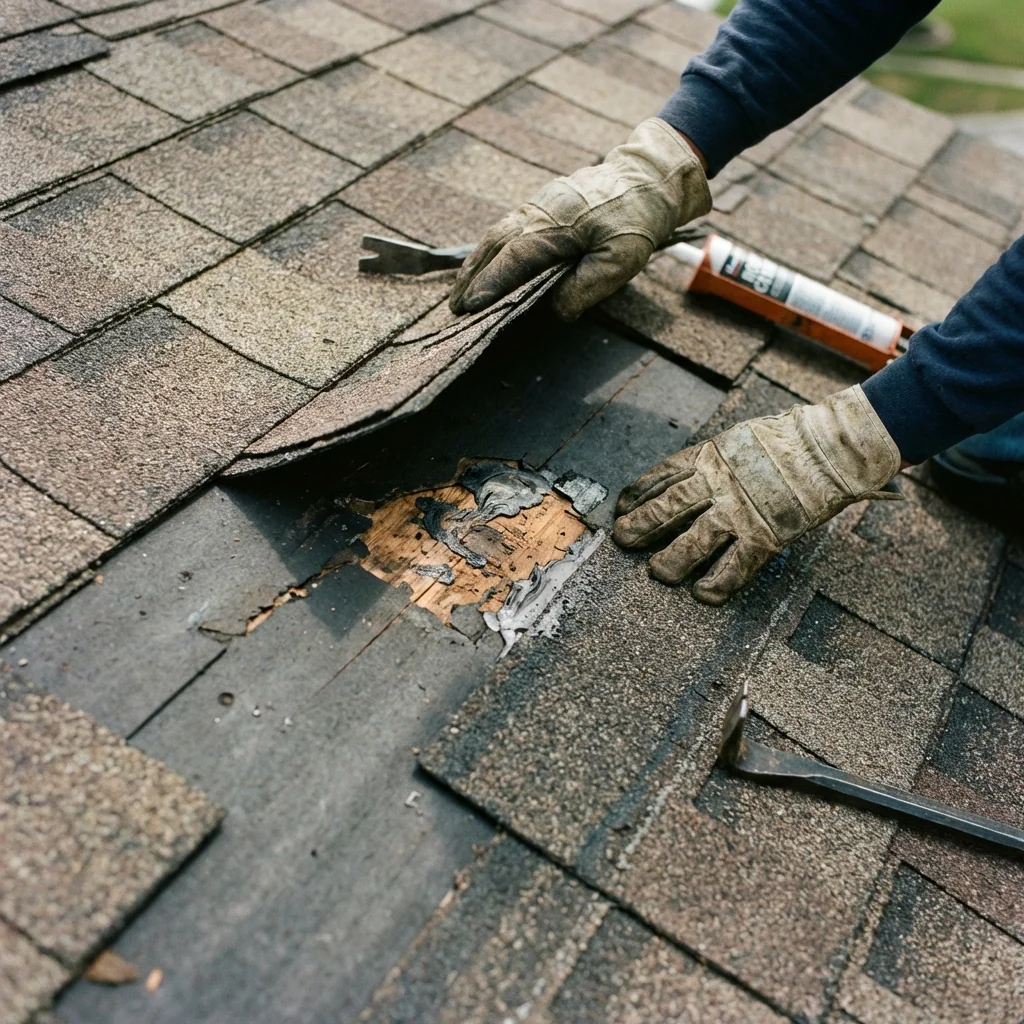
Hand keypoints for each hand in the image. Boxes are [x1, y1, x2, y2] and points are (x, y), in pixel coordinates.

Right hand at [448, 118, 710, 321]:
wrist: (647, 177)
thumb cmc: (636, 219)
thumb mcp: (621, 260)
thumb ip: (587, 287)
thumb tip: (555, 312)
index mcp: (556, 226)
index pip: (514, 259)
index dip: (491, 284)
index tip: (471, 307)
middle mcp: (538, 212)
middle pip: (493, 246)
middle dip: (471, 278)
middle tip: (454, 308)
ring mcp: (536, 206)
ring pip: (495, 235)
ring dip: (475, 265)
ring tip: (460, 294)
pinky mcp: (540, 205)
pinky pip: (506, 228)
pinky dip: (489, 251)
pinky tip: (483, 268)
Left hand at [613, 386, 901, 603]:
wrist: (833, 446)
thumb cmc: (789, 440)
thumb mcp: (738, 438)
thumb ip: (712, 459)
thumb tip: (686, 476)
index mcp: (710, 456)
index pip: (662, 476)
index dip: (637, 494)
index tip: (621, 508)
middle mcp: (718, 483)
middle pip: (667, 509)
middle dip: (639, 527)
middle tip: (622, 541)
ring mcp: (741, 511)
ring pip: (693, 541)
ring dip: (671, 560)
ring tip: (657, 573)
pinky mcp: (766, 535)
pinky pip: (734, 566)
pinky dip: (716, 583)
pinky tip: (702, 594)